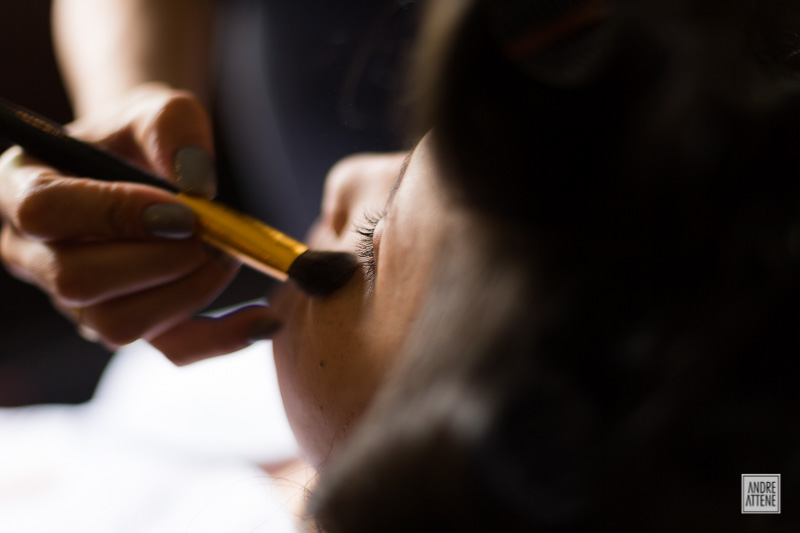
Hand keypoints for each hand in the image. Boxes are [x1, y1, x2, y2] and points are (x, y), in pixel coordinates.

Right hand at [0, 84, 279, 363]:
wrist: (147, 168)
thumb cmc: (142, 137)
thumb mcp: (156, 111)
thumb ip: (173, 128)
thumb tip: (199, 187)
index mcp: (21, 186)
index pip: (46, 212)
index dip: (115, 215)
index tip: (184, 212)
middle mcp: (34, 253)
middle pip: (79, 282)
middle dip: (163, 262)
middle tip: (214, 236)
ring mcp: (74, 300)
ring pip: (120, 325)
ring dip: (189, 293)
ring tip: (226, 255)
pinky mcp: (124, 323)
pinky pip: (167, 350)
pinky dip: (219, 339)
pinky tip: (263, 319)